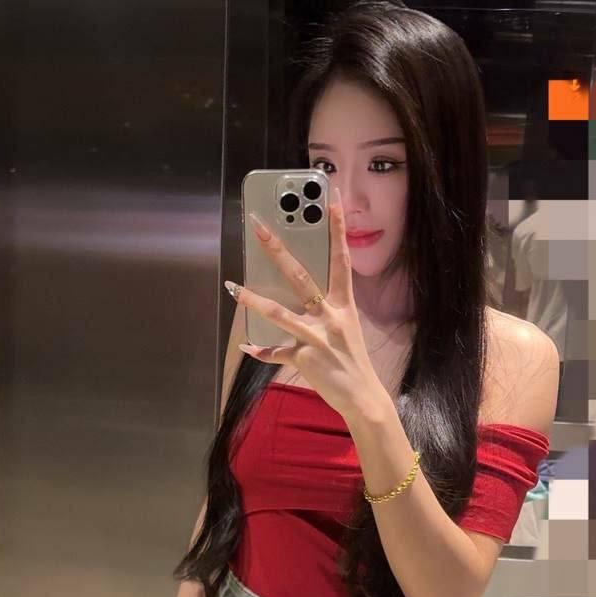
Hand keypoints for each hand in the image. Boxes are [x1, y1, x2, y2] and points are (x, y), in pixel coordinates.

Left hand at [224, 187, 380, 421]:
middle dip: (277, 250)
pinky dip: (260, 350)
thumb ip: (326, 310)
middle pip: (300, 276)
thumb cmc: (352, 361)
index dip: (338, 229)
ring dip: (251, 299)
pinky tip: (246, 346)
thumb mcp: (347, 328)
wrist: (363, 397)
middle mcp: (330, 316)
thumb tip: (303, 295)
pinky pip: (275, 353)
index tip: (332, 199)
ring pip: (278, 312)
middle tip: (258, 227)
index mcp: (344, 305)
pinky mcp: (303, 358)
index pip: (340, 259)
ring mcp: (316, 337)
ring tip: (232, 286)